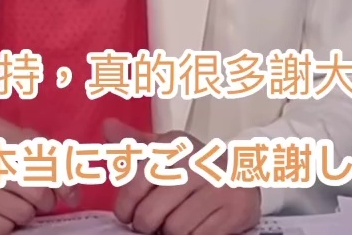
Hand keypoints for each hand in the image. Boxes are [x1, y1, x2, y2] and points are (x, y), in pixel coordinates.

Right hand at [0, 115, 58, 234]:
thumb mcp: (5, 142)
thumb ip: (40, 152)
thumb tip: (71, 185)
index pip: (43, 156)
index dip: (62, 178)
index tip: (69, 193)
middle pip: (36, 188)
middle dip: (43, 200)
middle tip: (36, 201)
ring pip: (22, 212)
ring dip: (22, 214)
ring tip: (9, 204)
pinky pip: (2, 229)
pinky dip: (4, 226)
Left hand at [103, 118, 261, 234]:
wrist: (243, 172)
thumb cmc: (195, 164)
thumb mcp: (166, 148)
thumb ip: (135, 142)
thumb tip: (107, 127)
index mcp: (175, 146)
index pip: (136, 181)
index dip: (126, 205)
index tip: (126, 214)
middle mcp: (196, 163)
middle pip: (152, 212)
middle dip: (146, 224)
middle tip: (149, 224)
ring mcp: (216, 187)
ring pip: (175, 229)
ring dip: (169, 233)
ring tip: (172, 224)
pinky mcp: (233, 210)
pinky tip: (192, 228)